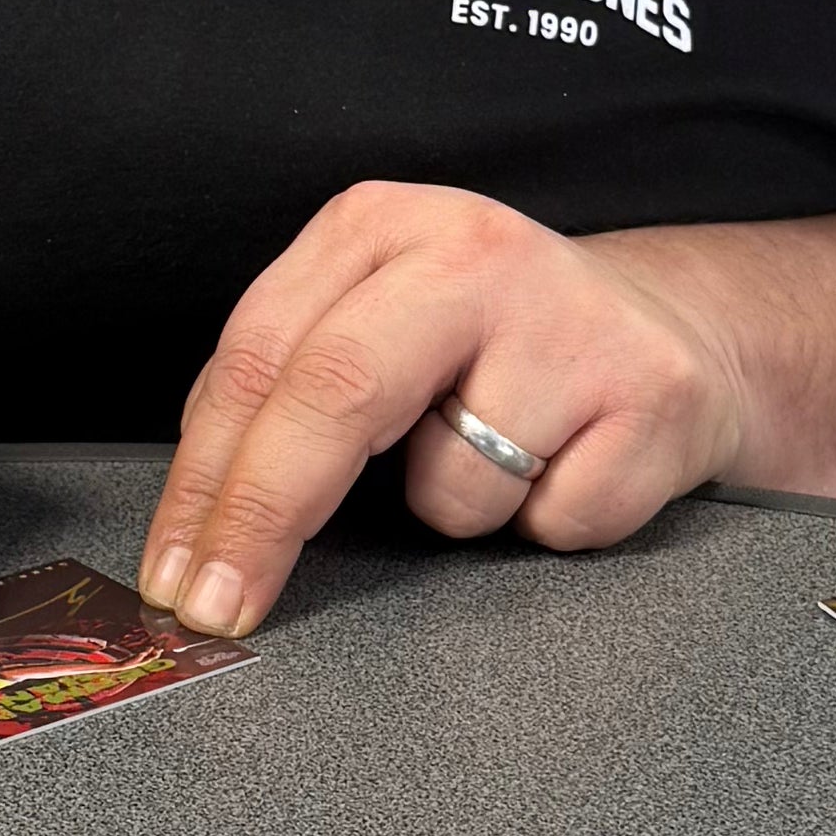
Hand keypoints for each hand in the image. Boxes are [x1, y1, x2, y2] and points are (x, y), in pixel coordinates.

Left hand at [141, 185, 746, 638]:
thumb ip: (289, 383)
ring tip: (501, 454)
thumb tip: (197, 518)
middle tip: (219, 608)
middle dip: (261, 517)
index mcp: (381, 227)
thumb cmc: (490, 347)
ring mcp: (569, 319)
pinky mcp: (652, 392)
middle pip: (335, 392)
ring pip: (451, 486)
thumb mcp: (376, 321)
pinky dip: (549, 522)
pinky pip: (553, 520)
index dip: (203, 478)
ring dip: (454, 511)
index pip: (260, 355)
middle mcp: (472, 252)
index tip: (169, 574)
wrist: (667, 331)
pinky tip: (570, 463)